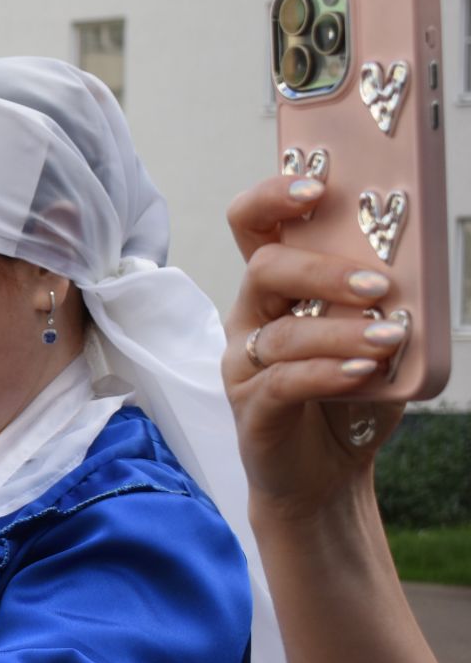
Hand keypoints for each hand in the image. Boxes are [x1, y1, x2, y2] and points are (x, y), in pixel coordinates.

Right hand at [223, 174, 407, 518]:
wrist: (326, 475)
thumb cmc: (348, 397)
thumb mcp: (372, 335)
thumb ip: (380, 301)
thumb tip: (417, 265)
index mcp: (275, 288)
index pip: (252, 224)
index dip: (273, 198)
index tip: (315, 188)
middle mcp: (250, 318)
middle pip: (266, 269)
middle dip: (324, 270)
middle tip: (379, 284)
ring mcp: (245, 364)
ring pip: (284, 333)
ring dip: (341, 331)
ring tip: (390, 337)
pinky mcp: (252, 408)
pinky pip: (286, 382)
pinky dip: (329, 373)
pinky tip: (363, 372)